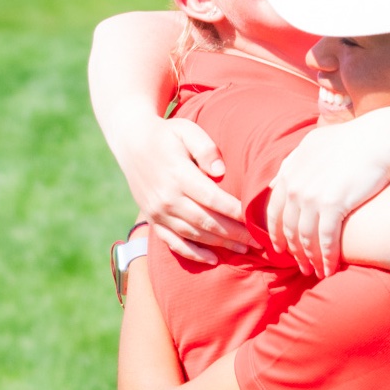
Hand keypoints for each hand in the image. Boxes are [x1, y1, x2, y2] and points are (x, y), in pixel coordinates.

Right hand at [119, 118, 256, 263]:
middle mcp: (167, 198)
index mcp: (178, 176)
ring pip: (194, 235)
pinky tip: (213, 259)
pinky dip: (193, 254)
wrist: (131, 142)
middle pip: (207, 221)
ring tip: (244, 250)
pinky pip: (173, 243)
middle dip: (235, 234)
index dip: (235, 211)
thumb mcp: (187, 130)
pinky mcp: (153, 220)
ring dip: (220, 245)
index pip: (213, 199)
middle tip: (258, 241)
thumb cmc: (167, 135)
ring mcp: (158, 212)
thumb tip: (220, 170)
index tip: (255, 219)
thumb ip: (206, 148)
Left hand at [267, 119, 389, 277]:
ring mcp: (312, 196)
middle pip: (289, 228)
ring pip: (305, 238)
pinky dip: (327, 258)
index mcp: (290, 173)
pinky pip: (325, 240)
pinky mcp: (333, 205)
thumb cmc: (351, 141)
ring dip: (310, 259)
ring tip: (317, 272)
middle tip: (301, 267)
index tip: (281, 250)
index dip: (276, 234)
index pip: (275, 211)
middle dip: (294, 252)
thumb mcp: (313, 145)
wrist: (379, 140)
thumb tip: (275, 182)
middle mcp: (296, 186)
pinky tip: (331, 269)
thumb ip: (291, 163)